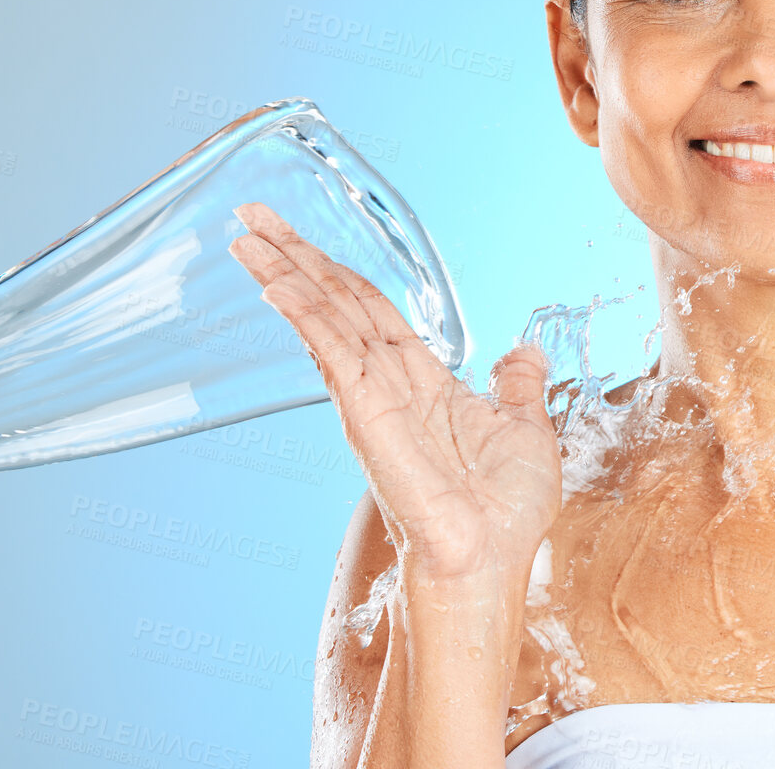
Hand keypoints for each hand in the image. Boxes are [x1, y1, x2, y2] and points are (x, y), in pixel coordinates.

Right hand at [226, 202, 560, 582]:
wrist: (491, 559)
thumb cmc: (506, 513)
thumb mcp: (526, 431)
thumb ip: (517, 388)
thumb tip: (524, 355)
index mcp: (421, 382)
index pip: (369, 311)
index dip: (336, 271)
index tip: (298, 238)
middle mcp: (387, 384)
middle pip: (334, 302)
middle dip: (294, 256)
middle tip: (252, 215)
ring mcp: (371, 398)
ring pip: (325, 318)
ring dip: (287, 273)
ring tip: (248, 233)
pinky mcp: (367, 414)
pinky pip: (333, 353)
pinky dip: (308, 316)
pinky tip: (280, 285)